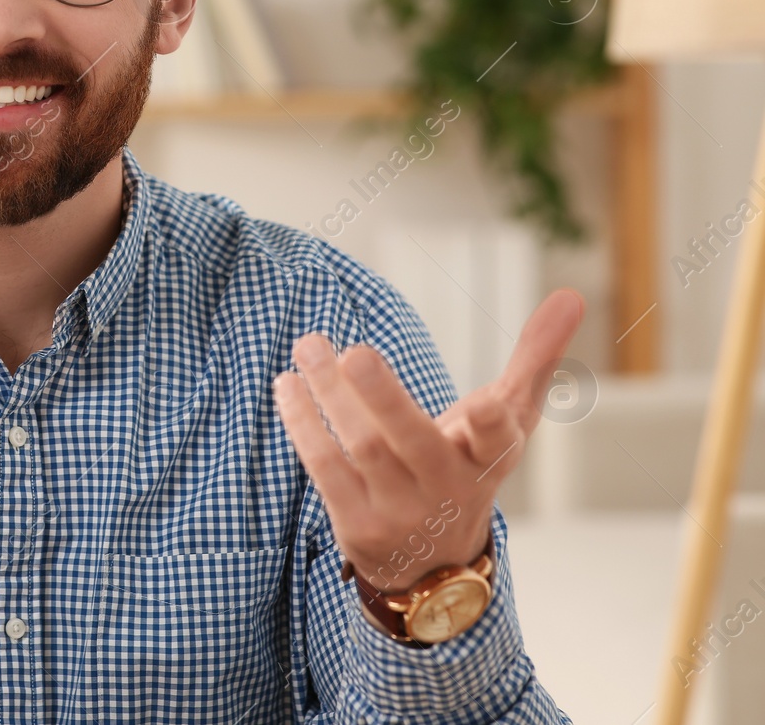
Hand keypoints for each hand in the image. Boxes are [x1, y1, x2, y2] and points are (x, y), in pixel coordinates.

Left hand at [273, 288, 583, 592]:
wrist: (434, 564)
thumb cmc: (471, 465)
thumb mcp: (510, 419)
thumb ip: (536, 358)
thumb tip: (572, 295)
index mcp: (488, 459)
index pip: (497, 442)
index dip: (493, 425)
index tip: (487, 402)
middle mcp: (446, 489)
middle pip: (412, 441)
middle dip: (384, 397)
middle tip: (355, 352)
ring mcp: (399, 511)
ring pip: (361, 448)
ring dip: (329, 396)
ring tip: (308, 346)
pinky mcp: (357, 525)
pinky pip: (324, 468)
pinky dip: (304, 424)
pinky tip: (287, 385)